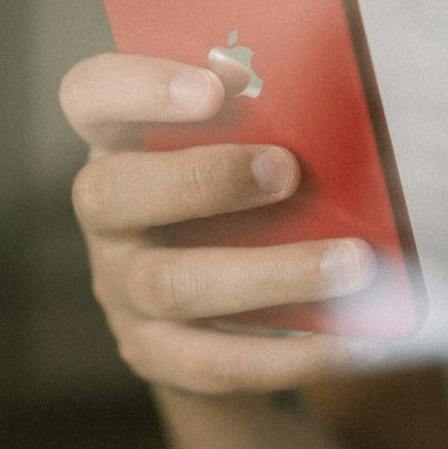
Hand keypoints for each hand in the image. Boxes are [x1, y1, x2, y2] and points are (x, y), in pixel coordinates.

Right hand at [59, 53, 380, 394]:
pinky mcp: (155, 354)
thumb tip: (336, 104)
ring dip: (269, 273)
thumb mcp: (243, 149)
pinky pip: (215, 363)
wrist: (230, 314)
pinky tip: (357, 340)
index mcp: (118, 141)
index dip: (139, 86)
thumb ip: (268, 121)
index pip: (90, 96)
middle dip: (202, 180)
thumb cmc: (246, 196)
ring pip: (170, 285)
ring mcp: (120, 290)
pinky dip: (293, 353)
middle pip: (110, 194)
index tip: (215, 85)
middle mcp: (106, 216)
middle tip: (288, 171)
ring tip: (352, 264)